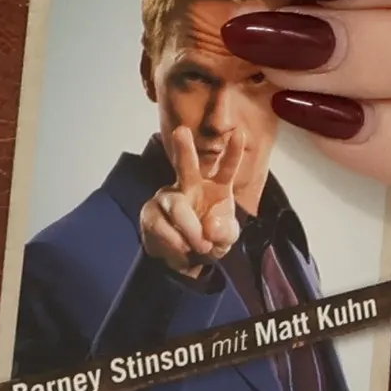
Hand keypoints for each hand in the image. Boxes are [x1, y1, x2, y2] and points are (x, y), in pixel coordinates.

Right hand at [139, 125, 245, 278]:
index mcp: (215, 187)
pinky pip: (163, 227)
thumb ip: (225, 232)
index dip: (232, 152)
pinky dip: (176, 243)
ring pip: (177, 207)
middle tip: (181, 131)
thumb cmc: (209, 239)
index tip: (239, 133)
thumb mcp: (226, 239)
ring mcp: (168, 197)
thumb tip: (209, 227)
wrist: (184, 258)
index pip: (225, 168)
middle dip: (184, 148)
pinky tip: (182, 249)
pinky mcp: (151, 212)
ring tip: (200, 247)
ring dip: (191, 231)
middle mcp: (190, 185)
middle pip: (186, 165)